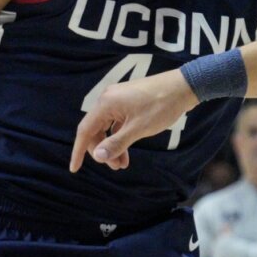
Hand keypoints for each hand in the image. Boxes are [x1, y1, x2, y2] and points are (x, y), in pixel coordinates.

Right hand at [73, 71, 197, 170]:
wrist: (182, 87)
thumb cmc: (161, 106)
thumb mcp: (138, 129)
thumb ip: (117, 143)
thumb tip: (98, 157)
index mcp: (106, 103)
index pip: (85, 130)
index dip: (79, 151)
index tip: (74, 168)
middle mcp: (107, 99)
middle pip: (95, 130)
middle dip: (102, 150)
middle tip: (115, 167)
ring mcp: (117, 100)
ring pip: (106, 128)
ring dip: (112, 146)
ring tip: (122, 164)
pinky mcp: (127, 102)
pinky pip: (116, 123)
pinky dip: (119, 138)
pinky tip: (126, 152)